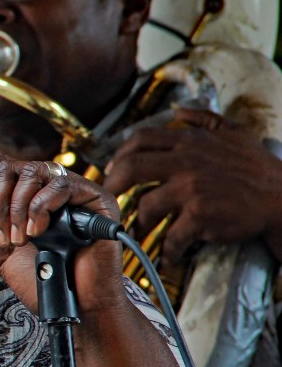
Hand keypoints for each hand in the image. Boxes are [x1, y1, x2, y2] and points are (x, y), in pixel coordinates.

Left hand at [0, 153, 125, 315]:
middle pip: (13, 166)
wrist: (79, 306)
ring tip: (21, 237)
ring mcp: (74, 192)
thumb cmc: (48, 281)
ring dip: (18, 206)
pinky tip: (39, 231)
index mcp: (29, 197)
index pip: (1, 167)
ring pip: (34, 171)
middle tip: (2, 232)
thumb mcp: (5, 257)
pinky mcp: (96, 199)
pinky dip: (40, 207)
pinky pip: (62, 184)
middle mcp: (50, 189)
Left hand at [103, 108, 281, 262]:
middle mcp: (186, 161)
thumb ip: (203, 119)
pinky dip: (167, 250)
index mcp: (189, 141)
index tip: (113, 169)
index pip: (140, 140)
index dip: (120, 154)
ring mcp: (192, 189)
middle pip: (131, 168)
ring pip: (146, 206)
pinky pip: (172, 236)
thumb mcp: (234, 132)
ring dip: (140, 222)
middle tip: (109, 199)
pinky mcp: (200, 215)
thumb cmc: (258, 167)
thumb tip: (177, 110)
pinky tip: (168, 256)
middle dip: (113, 185)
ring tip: (140, 230)